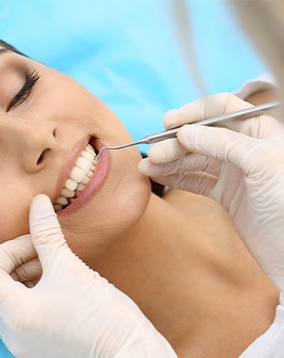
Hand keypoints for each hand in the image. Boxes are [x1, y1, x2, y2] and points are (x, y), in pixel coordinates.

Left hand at [0, 194, 189, 357]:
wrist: (130, 356)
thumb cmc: (101, 311)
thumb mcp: (69, 267)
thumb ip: (46, 232)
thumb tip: (38, 202)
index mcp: (13, 314)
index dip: (8, 251)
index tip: (35, 244)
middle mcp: (11, 336)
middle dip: (11, 268)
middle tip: (39, 256)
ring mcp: (23, 350)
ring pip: (3, 310)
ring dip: (19, 286)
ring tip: (49, 272)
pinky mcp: (37, 356)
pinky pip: (18, 325)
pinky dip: (27, 304)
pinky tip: (54, 294)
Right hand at [138, 93, 283, 292]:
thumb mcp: (263, 162)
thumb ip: (225, 143)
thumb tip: (187, 132)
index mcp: (261, 131)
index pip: (222, 110)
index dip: (194, 113)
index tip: (169, 122)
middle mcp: (246, 148)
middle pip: (202, 137)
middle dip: (175, 144)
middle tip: (153, 154)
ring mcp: (234, 173)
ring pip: (195, 160)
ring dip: (169, 162)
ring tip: (147, 167)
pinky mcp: (225, 195)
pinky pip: (196, 181)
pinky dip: (176, 178)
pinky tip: (158, 175)